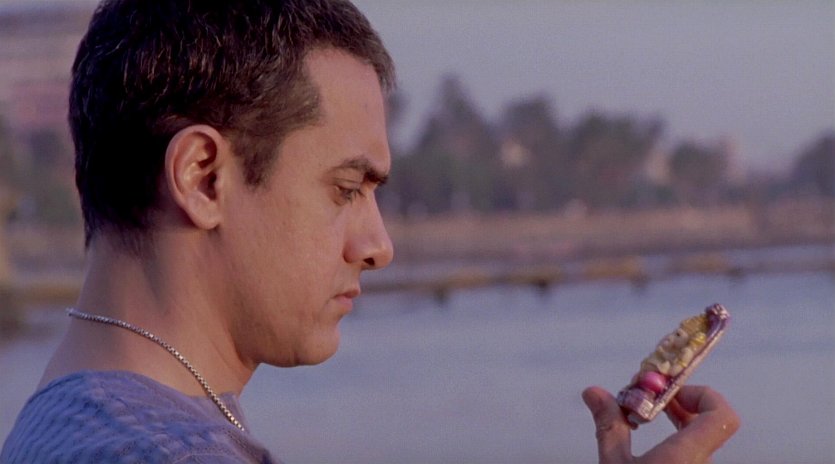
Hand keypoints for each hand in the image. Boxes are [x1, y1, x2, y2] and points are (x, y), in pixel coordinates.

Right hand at [581, 385, 739, 463]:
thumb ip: (608, 425)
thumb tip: (593, 393)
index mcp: (686, 457)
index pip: (722, 415)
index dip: (701, 395)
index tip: (667, 394)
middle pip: (712, 424)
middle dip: (682, 404)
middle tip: (651, 400)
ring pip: (703, 441)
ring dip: (679, 423)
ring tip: (643, 420)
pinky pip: (695, 457)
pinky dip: (678, 443)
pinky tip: (652, 448)